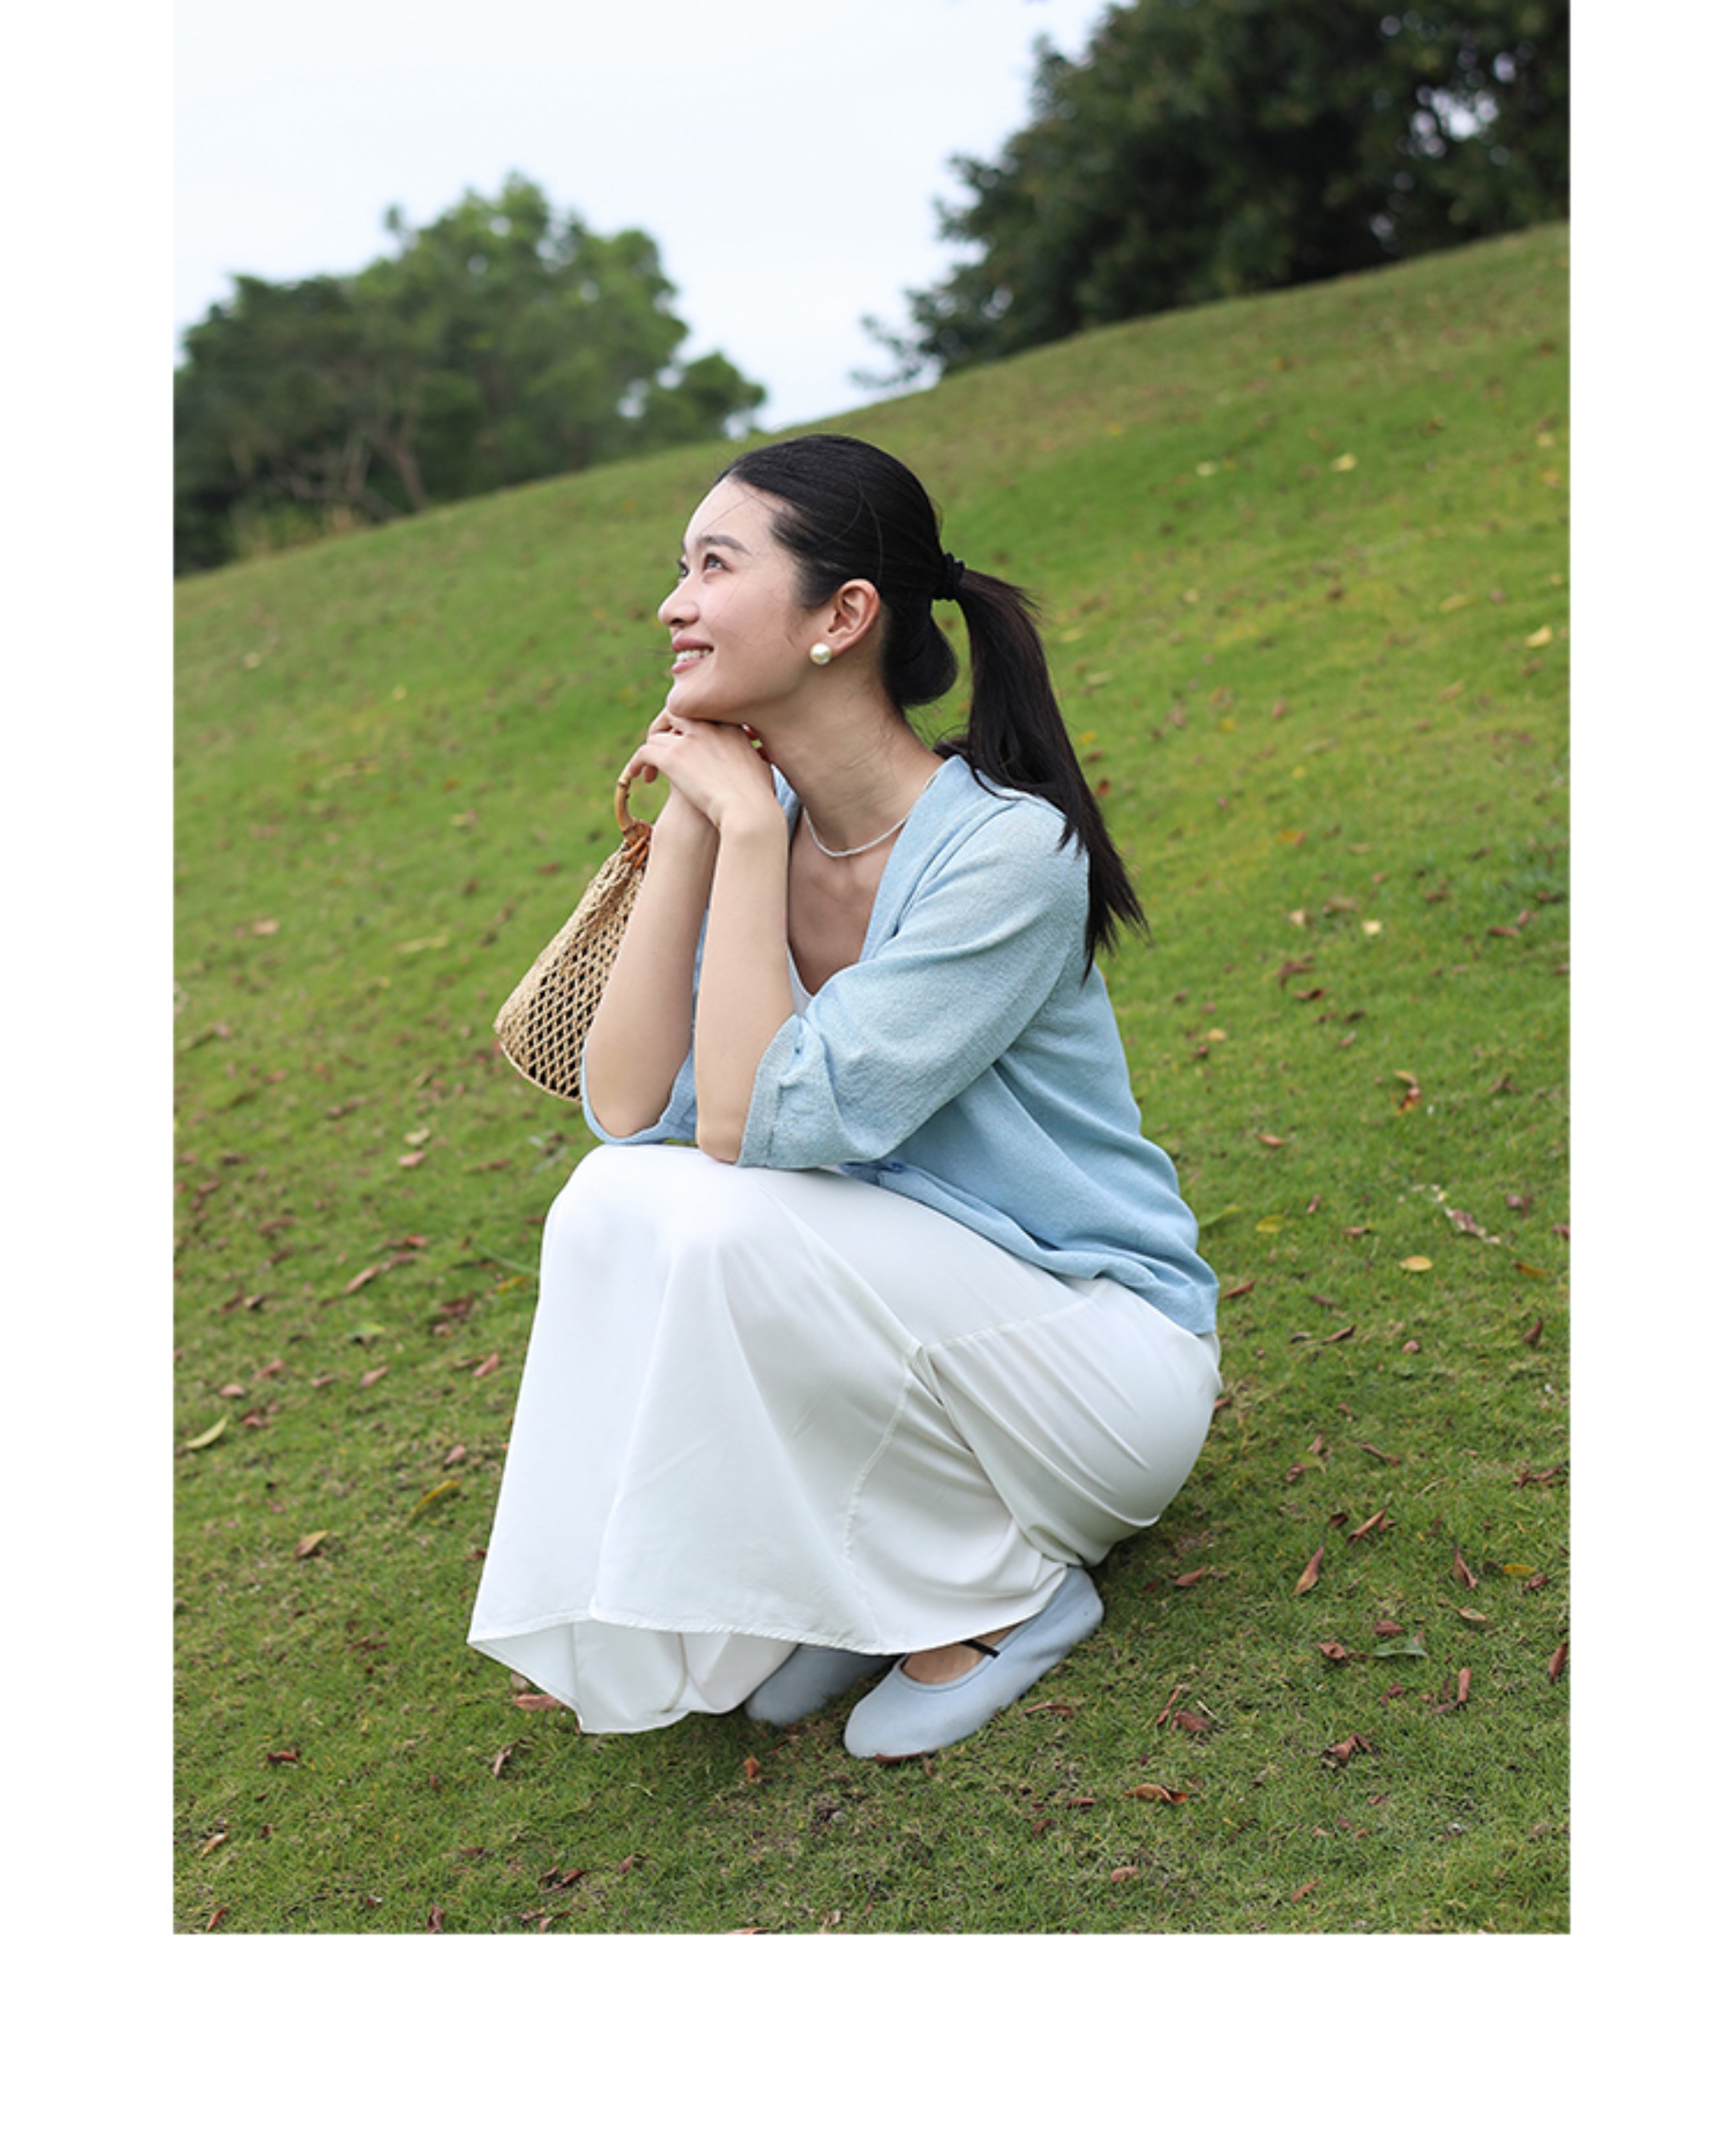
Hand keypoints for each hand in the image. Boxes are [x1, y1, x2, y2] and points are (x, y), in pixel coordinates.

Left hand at [621, 712, 777, 837]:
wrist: (750, 813)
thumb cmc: (760, 800)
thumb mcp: (764, 769)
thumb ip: (757, 757)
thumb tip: (760, 756)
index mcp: (731, 725)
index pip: (701, 713)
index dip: (689, 729)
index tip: (687, 747)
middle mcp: (708, 726)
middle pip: (675, 714)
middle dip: (664, 730)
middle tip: (663, 753)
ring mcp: (689, 740)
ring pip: (656, 736)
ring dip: (650, 753)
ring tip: (651, 773)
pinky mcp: (672, 758)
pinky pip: (643, 752)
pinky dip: (636, 764)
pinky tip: (635, 777)